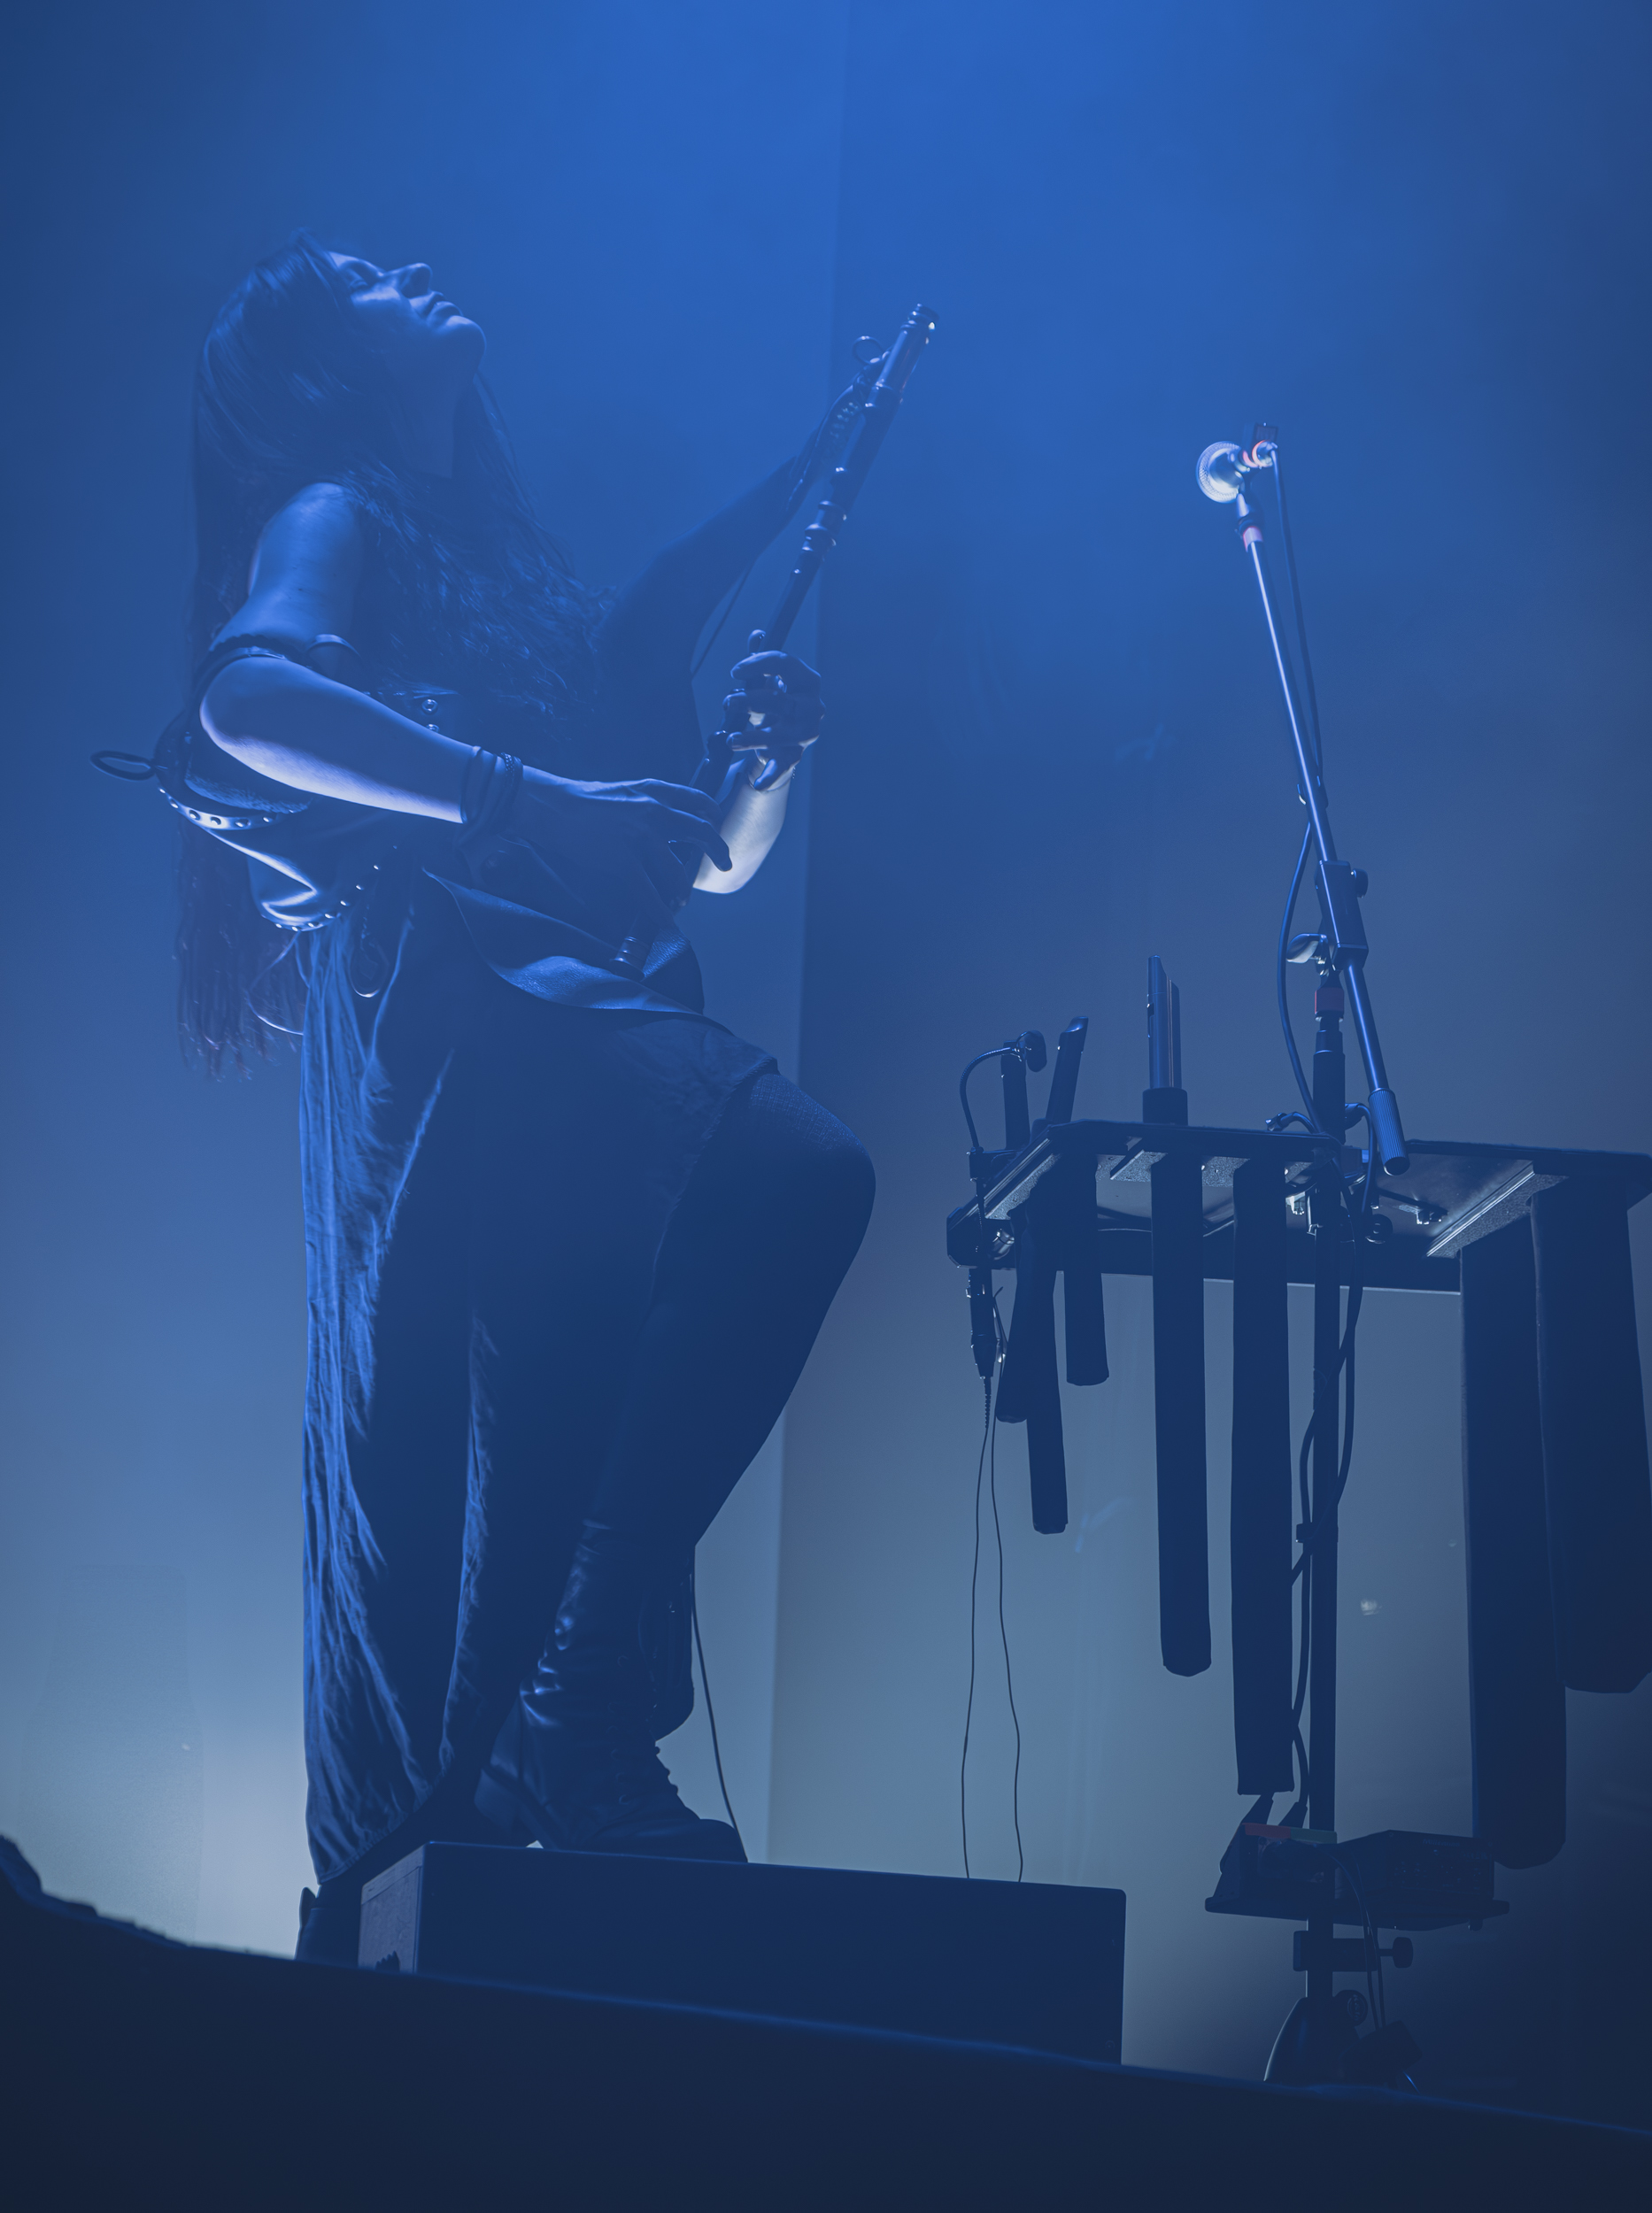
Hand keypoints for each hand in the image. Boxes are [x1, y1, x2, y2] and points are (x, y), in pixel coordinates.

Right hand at [513, 768, 732, 920]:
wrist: (554, 807)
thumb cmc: (585, 800)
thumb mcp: (627, 790)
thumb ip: (651, 801)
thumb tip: (670, 818)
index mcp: (656, 791)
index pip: (699, 801)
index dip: (714, 816)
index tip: (718, 828)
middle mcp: (654, 812)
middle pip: (701, 833)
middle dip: (718, 851)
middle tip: (725, 863)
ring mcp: (640, 837)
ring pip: (676, 870)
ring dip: (682, 889)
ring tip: (682, 899)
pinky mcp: (622, 860)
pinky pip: (648, 892)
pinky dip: (659, 910)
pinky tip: (665, 920)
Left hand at [722, 631, 822, 786]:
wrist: (783, 737)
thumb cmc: (774, 703)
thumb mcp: (767, 681)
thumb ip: (760, 661)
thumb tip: (756, 634)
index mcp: (807, 682)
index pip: (784, 663)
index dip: (758, 664)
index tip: (734, 672)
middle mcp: (811, 707)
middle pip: (777, 699)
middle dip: (748, 700)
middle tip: (727, 702)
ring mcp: (805, 733)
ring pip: (777, 733)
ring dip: (751, 737)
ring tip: (730, 739)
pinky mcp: (794, 755)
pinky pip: (783, 765)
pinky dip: (770, 775)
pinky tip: (759, 783)